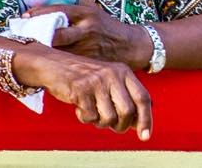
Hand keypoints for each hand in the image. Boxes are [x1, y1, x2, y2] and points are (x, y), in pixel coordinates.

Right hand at [15, 46, 151, 138]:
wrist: (55, 65)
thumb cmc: (85, 77)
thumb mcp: (109, 80)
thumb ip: (125, 97)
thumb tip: (140, 123)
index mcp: (123, 71)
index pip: (143, 97)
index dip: (146, 118)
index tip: (145, 136)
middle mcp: (113, 74)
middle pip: (128, 112)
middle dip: (120, 125)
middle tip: (112, 126)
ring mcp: (97, 82)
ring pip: (109, 118)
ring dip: (100, 122)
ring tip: (93, 112)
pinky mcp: (81, 90)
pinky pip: (89, 117)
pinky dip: (85, 118)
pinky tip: (79, 107)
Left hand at [26, 0, 151, 69]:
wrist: (129, 46)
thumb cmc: (107, 26)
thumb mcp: (94, 10)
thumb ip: (75, 7)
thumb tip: (51, 1)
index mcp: (86, 14)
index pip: (59, 10)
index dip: (40, 13)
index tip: (25, 15)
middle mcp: (86, 30)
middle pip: (56, 34)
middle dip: (38, 35)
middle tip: (21, 36)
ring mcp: (86, 48)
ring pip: (59, 51)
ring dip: (42, 50)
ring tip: (25, 49)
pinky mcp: (87, 64)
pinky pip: (66, 63)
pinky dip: (53, 62)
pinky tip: (41, 62)